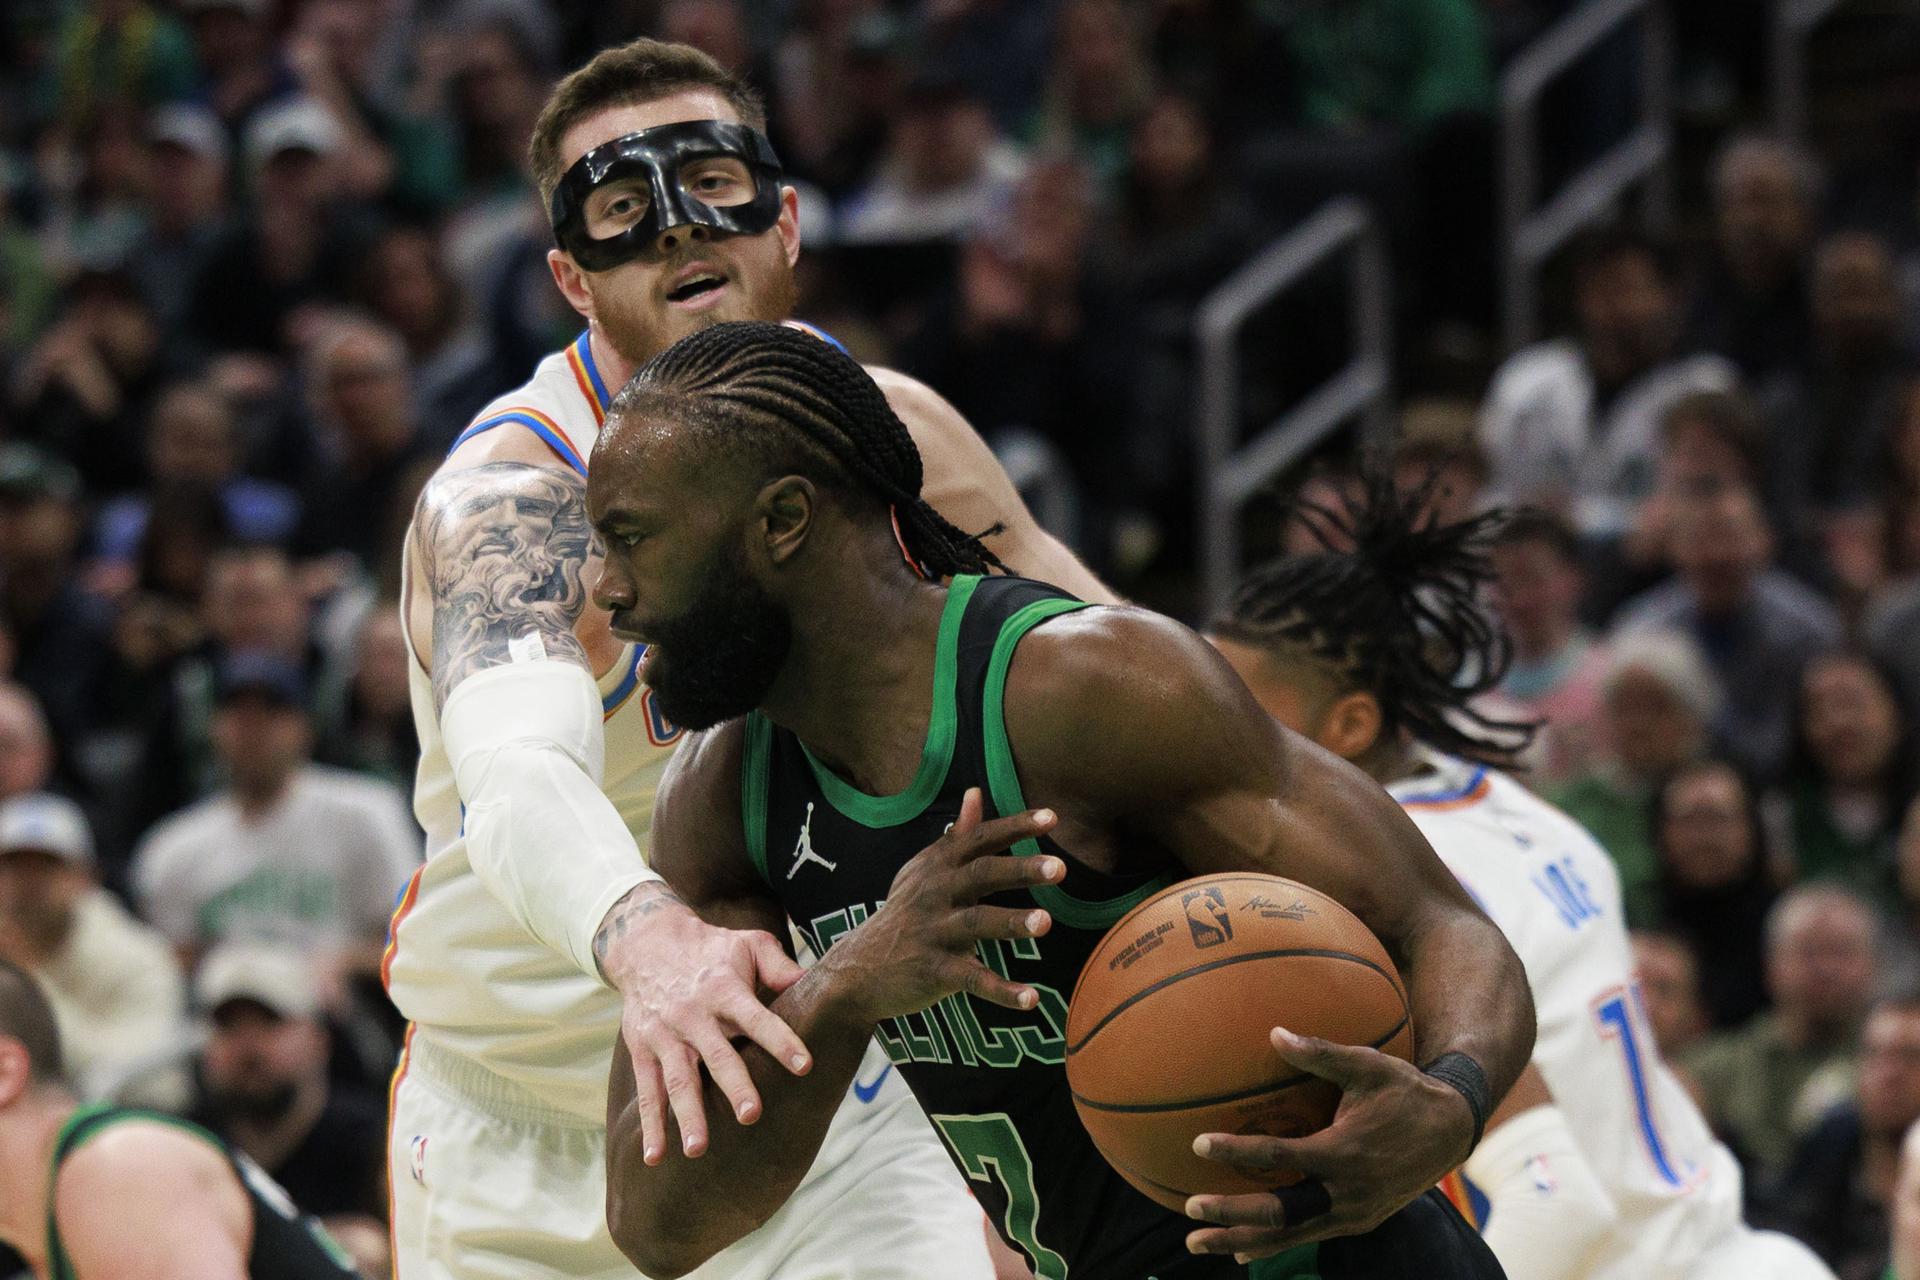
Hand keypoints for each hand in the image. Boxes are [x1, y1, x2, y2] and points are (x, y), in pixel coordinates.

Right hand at [596, 883, 809, 1165]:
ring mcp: (665, 1035)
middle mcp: (693, 1014)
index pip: (757, 1018)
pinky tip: (655, 1157)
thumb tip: (816, 982)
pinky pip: (647, 1091)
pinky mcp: (643, 1051)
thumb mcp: (748, 944)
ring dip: (688, 1115)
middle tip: (751, 1116)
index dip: (781, 1040)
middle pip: (716, 1054)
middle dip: (734, 1085)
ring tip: (698, 1150)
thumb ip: (780, 966)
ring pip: (677, 1079)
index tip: (805, 1066)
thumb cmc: (712, 950)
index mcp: (725, 989)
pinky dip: (649, 1125)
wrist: (646, 944)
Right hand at [819, 788, 1063, 1023]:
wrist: (858, 968)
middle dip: (1019, 870)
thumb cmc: (906, 914)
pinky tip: (1031, 998)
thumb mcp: (925, 871)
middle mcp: (935, 893)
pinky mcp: (932, 971)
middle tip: (1059, 868)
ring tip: (1045, 923)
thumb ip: (958, 835)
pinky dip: (1001, 990)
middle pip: (980, 875)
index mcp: (938, 866)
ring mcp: (933, 932)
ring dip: (1010, 922)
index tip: (1052, 817)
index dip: (1015, 827)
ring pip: (975, 924)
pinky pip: (970, 979)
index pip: (980, 839)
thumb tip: (975, 792)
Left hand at [1184, 1028, 1473, 1260]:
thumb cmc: (1404, 1091)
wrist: (1451, 1131)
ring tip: (1198, 1242)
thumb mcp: (1368, 1065)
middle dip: (1232, 1214)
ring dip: (1242, 1239)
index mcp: (1344, 1152)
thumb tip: (1274, 1031)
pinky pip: (1308, 1236)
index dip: (1238, 1153)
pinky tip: (1239, 1248)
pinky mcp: (1357, 1222)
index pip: (1280, 1157)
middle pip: (1279, 1213)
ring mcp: (1353, 1214)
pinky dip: (1273, 1244)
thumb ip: (1321, 1052)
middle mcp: (1347, 1193)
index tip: (1199, 1144)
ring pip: (1290, 1234)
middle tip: (1191, 1207)